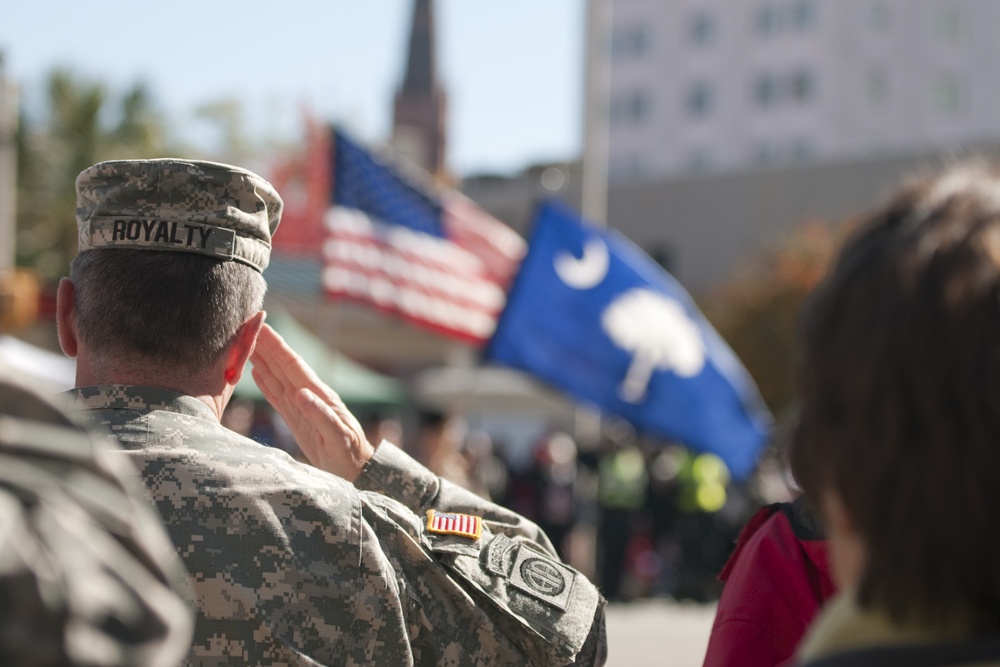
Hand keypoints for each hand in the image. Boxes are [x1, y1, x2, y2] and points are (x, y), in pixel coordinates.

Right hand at [250, 323, 374, 480]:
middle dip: (266, 346)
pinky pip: (277, 396)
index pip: (293, 365)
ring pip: (277, 378)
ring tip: (247, 344)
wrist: (356, 470)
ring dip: (262, 360)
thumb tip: (300, 393)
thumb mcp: (339, 437)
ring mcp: (301, 407)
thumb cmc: (350, 454)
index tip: (263, 327)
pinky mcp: (296, 419)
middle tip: (247, 326)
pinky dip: (265, 383)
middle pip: (282, 366)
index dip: (277, 346)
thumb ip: (321, 416)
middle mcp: (308, 396)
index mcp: (319, 396)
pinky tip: (256, 373)